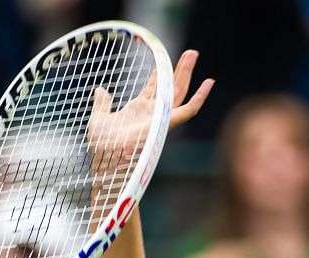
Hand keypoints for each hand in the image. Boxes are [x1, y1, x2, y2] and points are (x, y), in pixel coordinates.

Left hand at [89, 49, 211, 166]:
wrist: (106, 154)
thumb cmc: (102, 144)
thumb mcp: (98, 118)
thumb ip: (102, 104)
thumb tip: (99, 90)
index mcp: (138, 110)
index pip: (153, 89)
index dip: (158, 76)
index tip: (161, 63)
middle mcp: (152, 113)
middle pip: (170, 87)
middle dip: (179, 69)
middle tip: (190, 52)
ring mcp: (160, 117)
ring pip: (179, 91)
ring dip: (186, 72)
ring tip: (193, 53)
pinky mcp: (167, 122)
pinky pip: (188, 110)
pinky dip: (200, 98)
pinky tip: (209, 83)